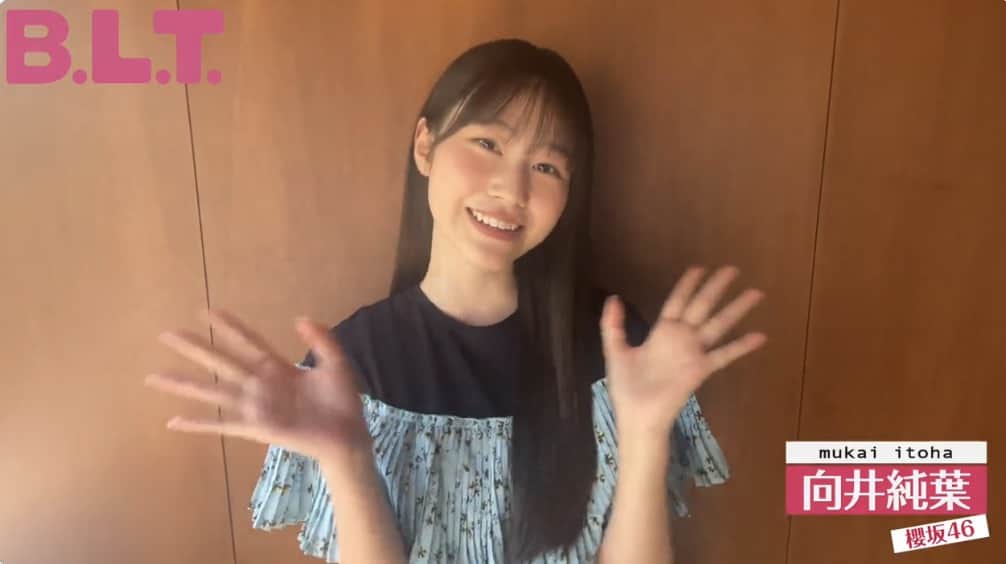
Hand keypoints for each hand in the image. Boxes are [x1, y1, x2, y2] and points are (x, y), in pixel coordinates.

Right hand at [144, 309, 370, 459]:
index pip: (248, 342)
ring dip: (184, 384)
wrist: (348, 435)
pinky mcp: (256, 428)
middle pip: (221, 361)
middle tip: (166, 334)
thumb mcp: (336, 363)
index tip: (206, 311)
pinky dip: (197, 424)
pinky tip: (173, 421)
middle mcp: (260, 385)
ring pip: (213, 391)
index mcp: (278, 368)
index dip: (228, 327)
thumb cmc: (342, 401)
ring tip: (155, 377)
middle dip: (195, 348)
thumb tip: (300, 318)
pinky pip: (221, 425)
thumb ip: (321, 340)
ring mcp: (255, 406)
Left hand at [600, 265, 767, 440]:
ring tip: (756, 293)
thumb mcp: (616, 352)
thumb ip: (613, 325)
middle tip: (733, 269)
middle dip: (716, 288)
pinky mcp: (701, 370)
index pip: (677, 301)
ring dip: (736, 309)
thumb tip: (614, 298)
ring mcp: (693, 353)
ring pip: (718, 324)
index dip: (688, 285)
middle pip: (702, 306)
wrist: (637, 417)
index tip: (700, 268)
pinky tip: (760, 336)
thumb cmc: (626, 387)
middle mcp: (681, 338)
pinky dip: (742, 346)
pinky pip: (724, 355)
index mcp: (661, 332)